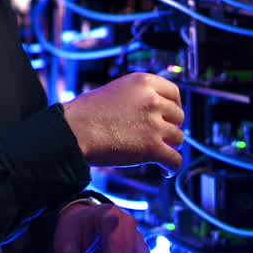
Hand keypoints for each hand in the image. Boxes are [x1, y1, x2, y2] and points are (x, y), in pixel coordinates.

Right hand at [62, 72, 184, 173]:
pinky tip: (165, 169)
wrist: (74, 131)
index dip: (174, 106)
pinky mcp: (152, 147)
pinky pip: (174, 160)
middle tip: (161, 135)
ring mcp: (154, 124)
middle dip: (170, 126)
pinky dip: (172, 167)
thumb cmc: (86, 113)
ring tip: (160, 152)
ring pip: (178, 138)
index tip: (170, 115)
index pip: (174, 93)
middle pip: (178, 116)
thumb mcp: (116, 90)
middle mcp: (153, 100)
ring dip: (170, 146)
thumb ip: (138, 96)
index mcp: (144, 82)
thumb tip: (154, 110)